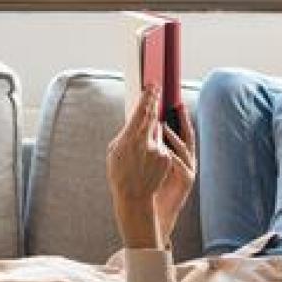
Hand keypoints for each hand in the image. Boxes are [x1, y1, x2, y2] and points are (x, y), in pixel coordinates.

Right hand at [106, 86, 170, 248]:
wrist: (134, 196)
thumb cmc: (119, 173)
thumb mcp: (115, 150)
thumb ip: (126, 133)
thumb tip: (135, 120)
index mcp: (131, 139)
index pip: (143, 112)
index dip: (149, 97)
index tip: (153, 85)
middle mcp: (146, 142)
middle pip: (153, 117)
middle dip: (154, 103)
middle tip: (157, 90)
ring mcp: (159, 150)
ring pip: (156, 134)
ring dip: (150, 135)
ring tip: (140, 152)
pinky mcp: (167, 158)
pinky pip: (162, 146)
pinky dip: (155, 148)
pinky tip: (146, 161)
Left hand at [154, 108, 196, 243]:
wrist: (151, 209)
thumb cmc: (148, 185)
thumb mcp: (148, 162)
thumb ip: (150, 146)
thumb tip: (144, 128)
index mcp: (176, 153)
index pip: (177, 130)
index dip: (174, 116)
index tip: (171, 103)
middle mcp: (185, 159)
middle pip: (187, 135)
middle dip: (183, 120)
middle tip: (177, 106)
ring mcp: (188, 168)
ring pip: (185, 148)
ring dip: (174, 136)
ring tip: (163, 126)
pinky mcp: (187, 180)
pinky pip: (181, 164)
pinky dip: (173, 155)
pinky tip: (165, 149)